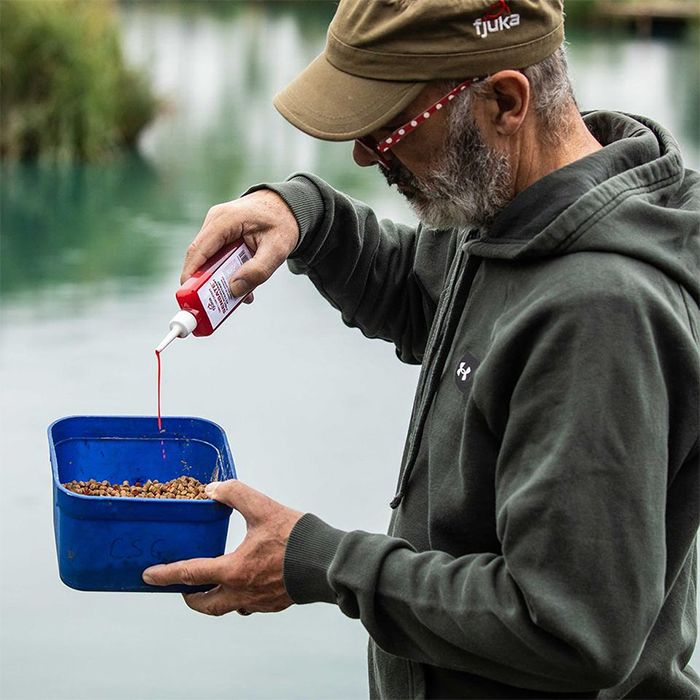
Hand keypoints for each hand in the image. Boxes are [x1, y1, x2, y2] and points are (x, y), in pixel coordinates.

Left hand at [142, 480, 302, 615]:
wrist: (327, 561)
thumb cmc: (296, 537)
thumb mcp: (263, 508)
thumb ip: (235, 494)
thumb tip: (213, 490)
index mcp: (233, 570)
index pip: (189, 574)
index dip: (165, 574)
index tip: (148, 576)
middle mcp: (242, 592)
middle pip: (206, 604)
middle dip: (191, 598)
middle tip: (184, 588)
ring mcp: (259, 602)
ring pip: (229, 607)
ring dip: (217, 599)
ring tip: (216, 585)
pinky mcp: (276, 604)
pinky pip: (250, 605)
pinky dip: (241, 597)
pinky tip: (249, 583)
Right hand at [181, 190, 299, 298]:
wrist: (288, 207)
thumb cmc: (283, 223)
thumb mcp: (277, 249)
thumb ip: (258, 270)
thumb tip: (234, 289)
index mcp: (226, 220)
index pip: (199, 250)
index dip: (191, 275)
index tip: (188, 297)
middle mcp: (216, 221)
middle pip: (200, 257)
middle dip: (203, 283)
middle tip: (208, 306)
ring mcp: (216, 226)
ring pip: (208, 259)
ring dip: (216, 280)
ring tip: (230, 301)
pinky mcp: (221, 234)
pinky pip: (216, 257)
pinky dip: (224, 273)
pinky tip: (241, 287)